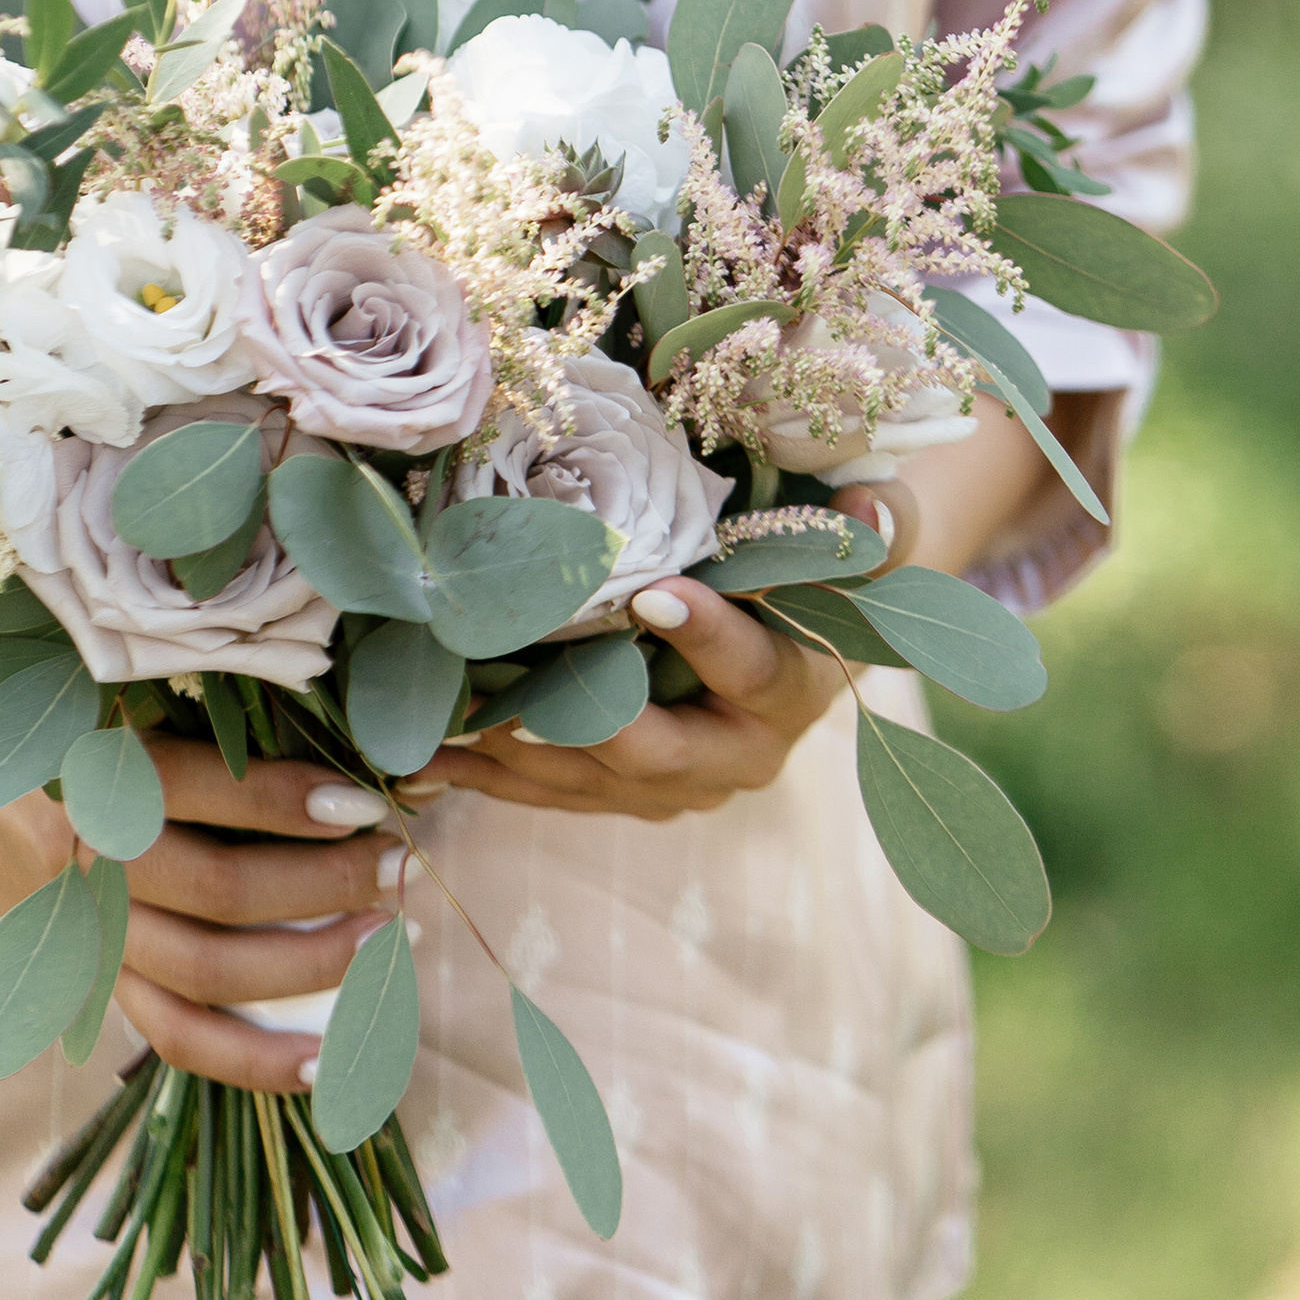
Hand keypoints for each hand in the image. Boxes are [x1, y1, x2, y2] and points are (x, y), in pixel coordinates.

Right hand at [0, 742, 412, 1094]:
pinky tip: (328, 1062)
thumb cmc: (84, 735)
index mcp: (94, 770)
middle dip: (323, 883)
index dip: (284, 799)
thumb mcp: (135, 706)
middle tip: (398, 865)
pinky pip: (178, 1039)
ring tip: (387, 941)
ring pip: (206, 973)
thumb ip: (232, 722)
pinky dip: (255, 1060)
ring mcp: (92, 936)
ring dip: (310, 965)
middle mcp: (88, 858)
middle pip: (216, 890)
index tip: (366, 800)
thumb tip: (380, 747)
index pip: (196, 790)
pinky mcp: (101, 990)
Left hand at [397, 479, 909, 828]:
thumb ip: (882, 526)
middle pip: (654, 754)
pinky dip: (486, 774)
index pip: (749, 668)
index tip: (653, 592)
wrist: (809, 631)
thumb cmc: (831, 567)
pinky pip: (549, 790)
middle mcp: (737, 754)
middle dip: (580, 729)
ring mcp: (676, 783)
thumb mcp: (869, 541)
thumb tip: (872, 507)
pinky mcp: (625, 791)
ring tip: (439, 726)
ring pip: (587, 782)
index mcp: (791, 692)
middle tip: (515, 701)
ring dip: (512, 755)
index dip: (704, 634)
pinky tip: (417, 762)